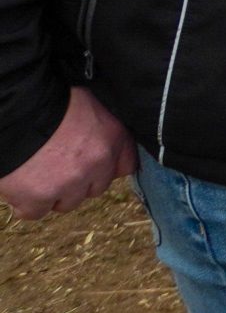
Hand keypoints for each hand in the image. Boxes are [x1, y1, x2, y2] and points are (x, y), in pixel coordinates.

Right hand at [0, 88, 135, 220]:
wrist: (13, 110)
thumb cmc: (47, 101)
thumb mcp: (87, 103)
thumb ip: (99, 127)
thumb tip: (97, 136)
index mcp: (112, 138)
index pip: (126, 165)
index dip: (106, 167)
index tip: (93, 165)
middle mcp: (96, 165)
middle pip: (93, 189)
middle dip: (77, 181)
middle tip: (56, 165)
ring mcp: (68, 184)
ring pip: (65, 203)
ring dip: (52, 193)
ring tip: (35, 172)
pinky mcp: (38, 198)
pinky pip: (35, 211)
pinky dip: (26, 202)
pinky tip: (19, 185)